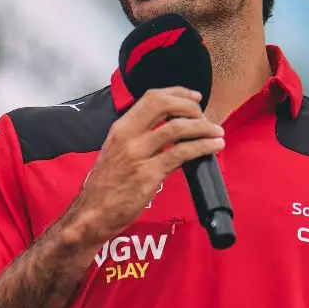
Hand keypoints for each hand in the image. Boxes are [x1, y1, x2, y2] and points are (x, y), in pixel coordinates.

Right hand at [66, 87, 223, 244]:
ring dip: (203, 127)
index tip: (194, 97)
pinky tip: (213, 146)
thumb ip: (138, 140)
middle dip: (190, 106)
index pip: (151, 98)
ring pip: (177, 128)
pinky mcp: (149, 174)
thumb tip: (168, 132)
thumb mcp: (115, 153)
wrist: (91, 214)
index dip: (177, 93)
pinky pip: (181, 153)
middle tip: (205, 116)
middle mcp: (127, 136)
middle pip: (163, 105)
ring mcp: (138, 154)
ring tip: (217, 132)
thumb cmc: (105, 187)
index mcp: (120, 128)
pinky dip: (202, 146)